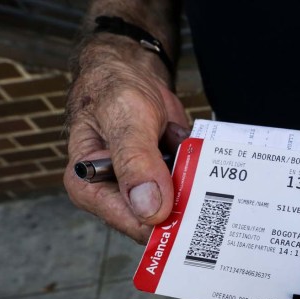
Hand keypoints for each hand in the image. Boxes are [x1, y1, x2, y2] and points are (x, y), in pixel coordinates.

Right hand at [64, 60, 188, 243]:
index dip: (161, 224)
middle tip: (208, 193)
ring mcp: (145, 190)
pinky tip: (204, 162)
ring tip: (206, 172)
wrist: (130, 73)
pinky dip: (202, 175)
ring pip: (180, 207)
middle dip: (185, 209)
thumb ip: (136, 162)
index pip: (129, 223)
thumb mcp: (124, 119)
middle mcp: (118, 195)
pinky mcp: (167, 180)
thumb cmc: (114, 91)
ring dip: (198, 192)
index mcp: (91, 187)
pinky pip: (192, 188)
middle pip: (159, 221)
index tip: (190, 216)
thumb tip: (150, 209)